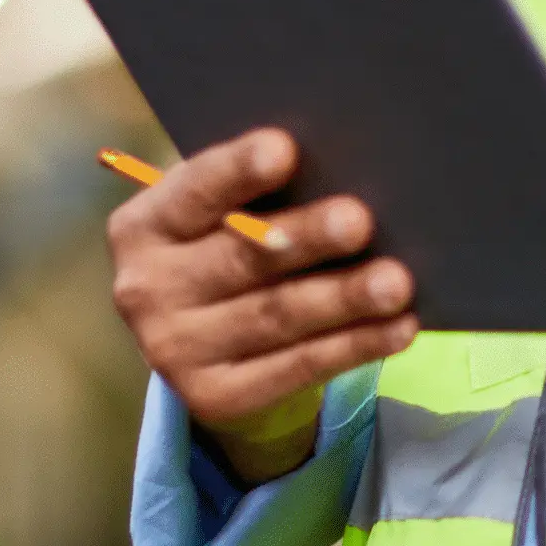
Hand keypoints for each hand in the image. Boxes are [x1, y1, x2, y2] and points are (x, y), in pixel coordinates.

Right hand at [105, 128, 418, 485]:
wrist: (209, 338)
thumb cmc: (236, 241)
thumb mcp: (231, 210)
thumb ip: (269, 189)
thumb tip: (352, 164)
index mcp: (145, 225)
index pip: (194, 191)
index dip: (236, 170)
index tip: (283, 149)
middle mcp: (147, 289)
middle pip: (243, 256)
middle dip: (305, 237)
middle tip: (359, 220)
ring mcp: (176, 349)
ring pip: (277, 315)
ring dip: (344, 298)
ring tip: (397, 282)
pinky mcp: (216, 396)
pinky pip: (298, 367)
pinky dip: (356, 345)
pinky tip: (400, 327)